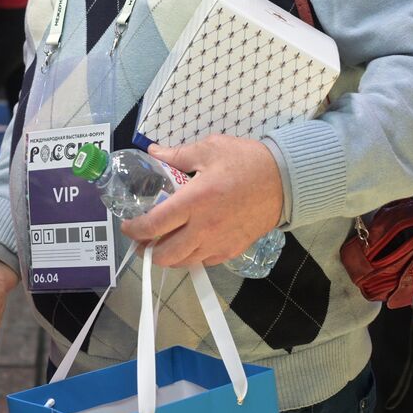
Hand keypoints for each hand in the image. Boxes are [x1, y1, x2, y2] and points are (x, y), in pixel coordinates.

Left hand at [122, 137, 282, 268]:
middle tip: (141, 239)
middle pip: (165, 254)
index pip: (154, 225)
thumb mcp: (210, 149)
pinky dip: (191, 257)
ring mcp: (219, 243)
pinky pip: (204, 262)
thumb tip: (154, 152)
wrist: (286, 180)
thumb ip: (177, 154)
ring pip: (184, 262)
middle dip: (147, 250)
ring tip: (161, 243)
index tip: (127, 225)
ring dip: (168, 256)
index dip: (134, 230)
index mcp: (194, 201)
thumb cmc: (247, 162)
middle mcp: (204, 228)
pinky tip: (188, 244)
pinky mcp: (233, 250)